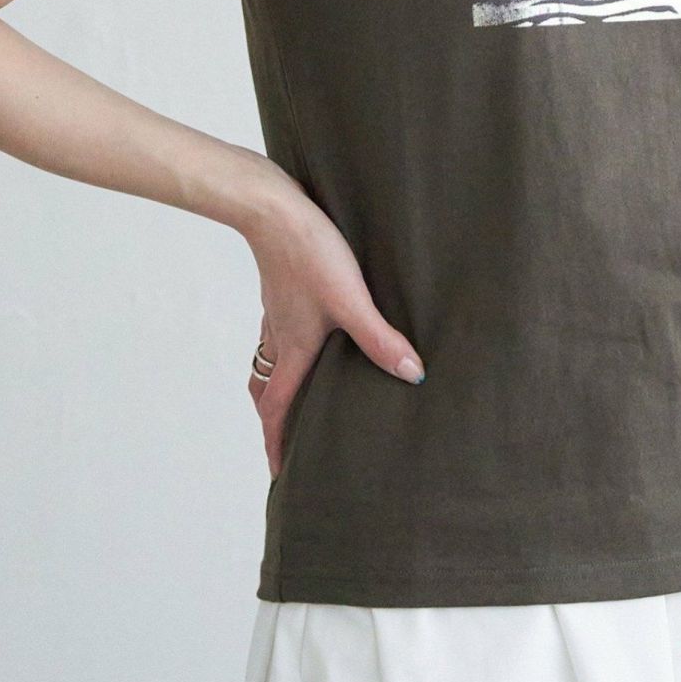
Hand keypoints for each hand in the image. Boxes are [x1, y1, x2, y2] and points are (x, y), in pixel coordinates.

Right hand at [242, 169, 423, 479]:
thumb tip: (412, 375)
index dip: (277, 444)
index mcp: (294, 349)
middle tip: (288, 440)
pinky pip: (278, 330)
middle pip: (267, 389)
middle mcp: (281, 335)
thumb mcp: (351, 300)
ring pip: (271, 359)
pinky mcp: (282, 287)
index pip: (277, 409)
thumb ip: (380, 339)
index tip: (280, 474)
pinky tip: (312, 333)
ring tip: (301, 394)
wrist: (273, 207)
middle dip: (275, 419)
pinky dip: (287, 348)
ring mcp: (278, 311)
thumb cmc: (309, 253)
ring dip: (279, 383)